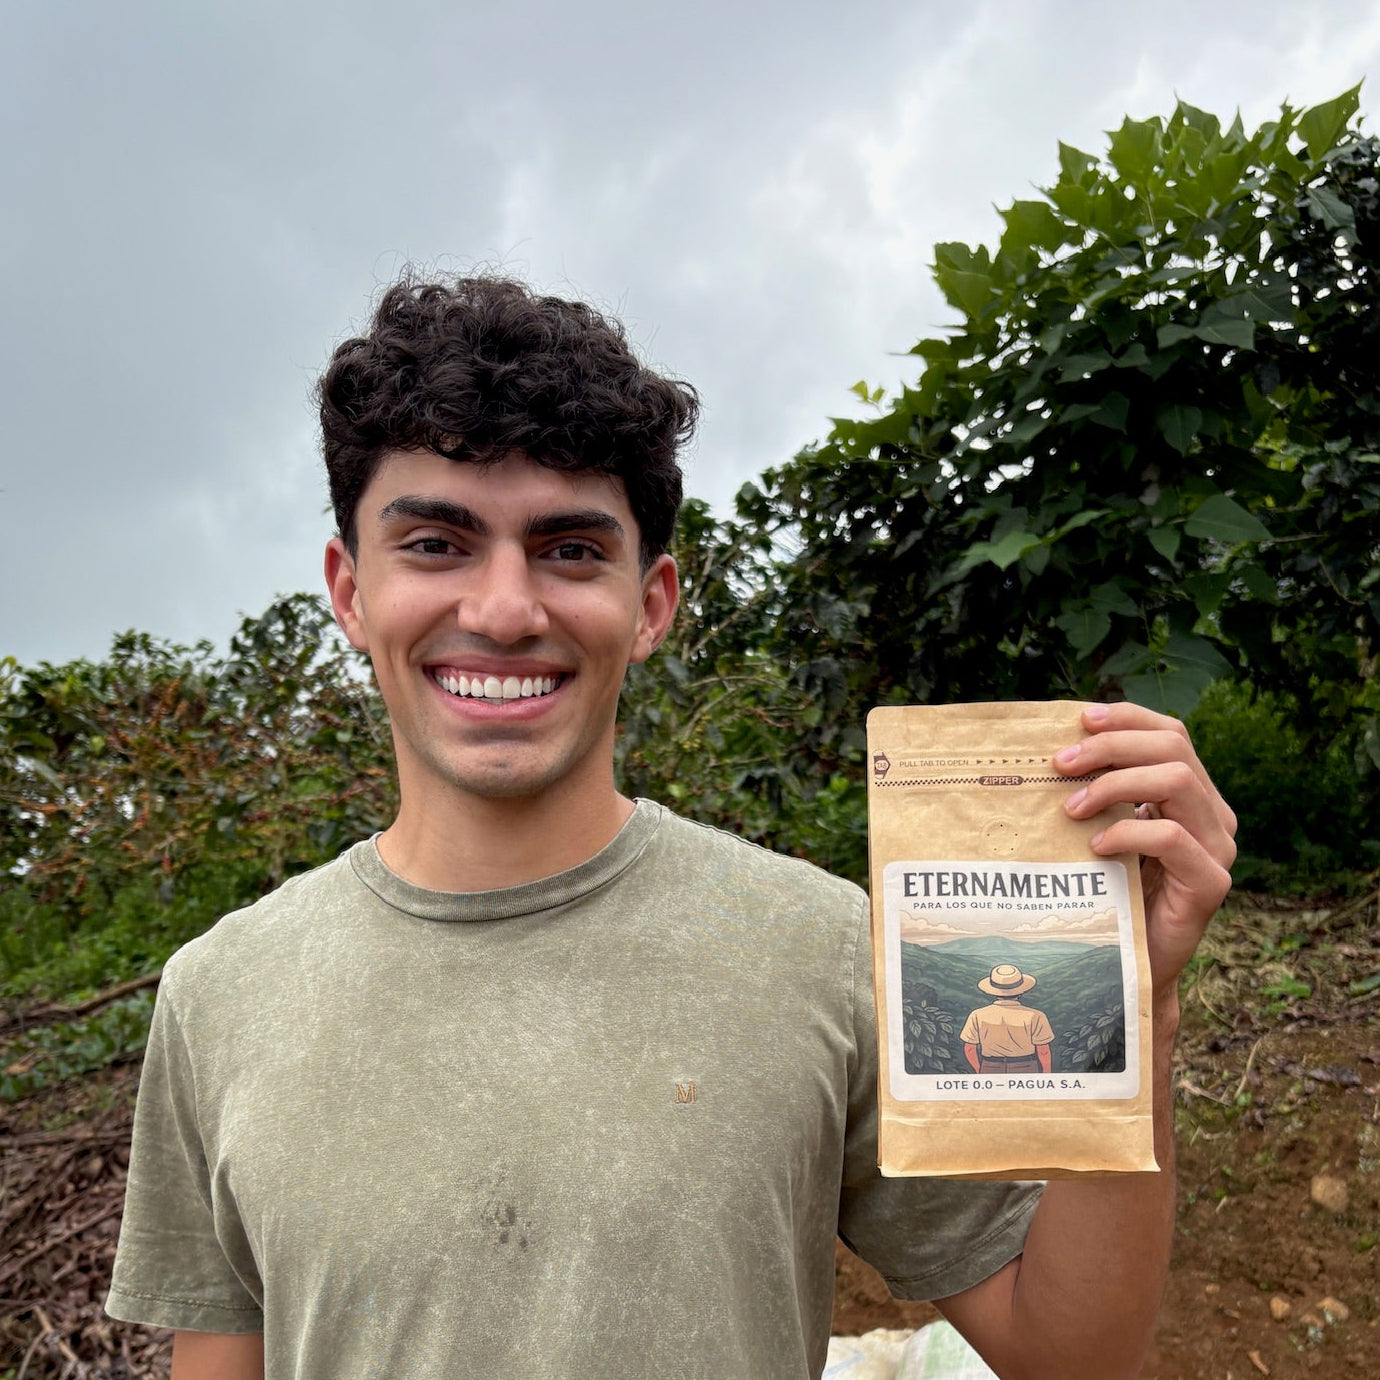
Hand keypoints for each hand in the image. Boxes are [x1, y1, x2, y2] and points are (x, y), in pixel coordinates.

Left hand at [1054, 702, 1235, 1005]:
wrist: (1132, 963)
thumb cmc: (1111, 891)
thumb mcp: (1103, 828)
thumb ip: (1100, 791)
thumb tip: (1057, 748)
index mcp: (1193, 794)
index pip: (1171, 733)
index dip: (1128, 718)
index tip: (1080, 719)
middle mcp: (1214, 815)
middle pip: (1173, 748)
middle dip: (1111, 746)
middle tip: (1060, 764)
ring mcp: (1218, 848)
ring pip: (1177, 782)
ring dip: (1115, 784)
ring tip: (1071, 808)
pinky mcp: (1211, 883)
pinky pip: (1171, 838)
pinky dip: (1127, 832)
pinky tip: (1095, 846)